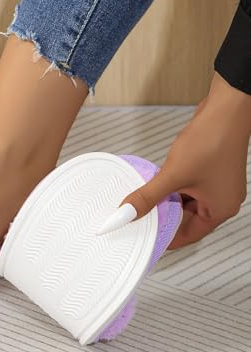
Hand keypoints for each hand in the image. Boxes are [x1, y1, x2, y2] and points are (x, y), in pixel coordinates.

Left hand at [114, 73, 249, 248]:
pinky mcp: (209, 170)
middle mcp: (221, 199)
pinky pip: (187, 186)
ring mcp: (216, 184)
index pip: (190, 235)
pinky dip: (172, 187)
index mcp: (219, 209)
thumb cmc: (210, 143)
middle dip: (164, 217)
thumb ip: (148, 197)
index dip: (167, 238)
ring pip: (185, 200)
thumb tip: (127, 213)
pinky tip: (156, 182)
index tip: (147, 240)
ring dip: (166, 200)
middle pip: (187, 218)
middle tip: (140, 220)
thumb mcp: (173, 175)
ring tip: (144, 200)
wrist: (225, 111)